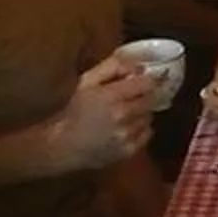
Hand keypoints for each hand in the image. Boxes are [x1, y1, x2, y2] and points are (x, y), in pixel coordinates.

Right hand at [50, 54, 155, 170]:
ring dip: (142, 113)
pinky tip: (126, 128)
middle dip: (144, 96)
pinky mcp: (130, 150)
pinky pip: (147, 133)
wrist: (66, 145)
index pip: (146, 83)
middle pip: (151, 100)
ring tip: (126, 114)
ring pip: (149, 116)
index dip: (145, 81)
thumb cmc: (76, 111)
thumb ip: (112, 67)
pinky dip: (141, 128)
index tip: (140, 82)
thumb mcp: (87, 82)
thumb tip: (138, 66)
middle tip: (133, 98)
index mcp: (110, 96)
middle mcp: (122, 115)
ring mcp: (127, 135)